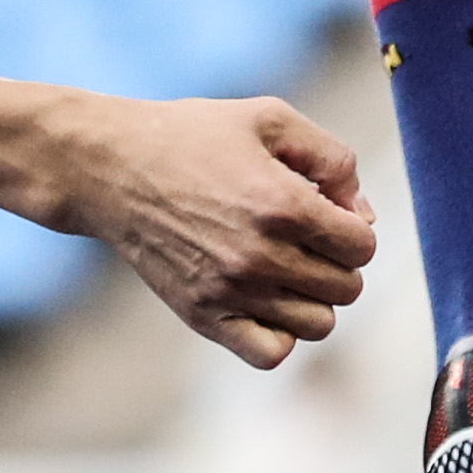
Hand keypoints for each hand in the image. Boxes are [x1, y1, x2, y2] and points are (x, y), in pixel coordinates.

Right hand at [47, 92, 376, 368]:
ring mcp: (230, 291)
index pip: (362, 246)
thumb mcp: (268, 118)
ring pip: (318, 325)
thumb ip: (331, 158)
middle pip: (347, 288)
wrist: (110, 168)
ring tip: (284, 268)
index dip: (352, 227)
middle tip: (303, 237)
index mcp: (283, 203)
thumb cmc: (191, 136)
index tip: (324, 212)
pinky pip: (271, 354)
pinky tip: (264, 300)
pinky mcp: (202, 316)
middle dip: (336, 261)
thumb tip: (362, 215)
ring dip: (312, 297)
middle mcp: (260, 254)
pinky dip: (279, 334)